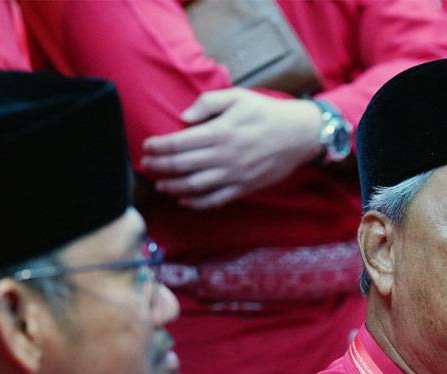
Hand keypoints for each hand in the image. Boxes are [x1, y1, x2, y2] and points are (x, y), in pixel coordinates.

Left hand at [141, 88, 325, 208]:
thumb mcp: (237, 97)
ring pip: (195, 186)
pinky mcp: (244, 188)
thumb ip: (207, 103)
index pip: (178, 143)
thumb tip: (184, 118)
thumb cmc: (266, 113)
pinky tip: (184, 201)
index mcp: (220, 132)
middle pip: (181, 166)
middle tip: (146, 166)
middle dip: (159, 167)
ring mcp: (234, 175)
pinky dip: (197, 203)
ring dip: (173, 187)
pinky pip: (216, 200)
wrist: (299, 134)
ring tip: (161, 185)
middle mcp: (224, 156)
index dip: (158, 147)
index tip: (147, 147)